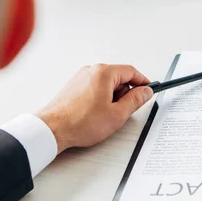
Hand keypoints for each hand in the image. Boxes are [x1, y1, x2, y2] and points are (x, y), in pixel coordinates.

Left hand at [36, 64, 152, 153]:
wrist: (52, 129)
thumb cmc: (80, 122)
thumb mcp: (117, 114)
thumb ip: (135, 100)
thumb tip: (145, 92)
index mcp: (103, 73)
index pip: (130, 71)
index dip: (142, 81)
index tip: (148, 89)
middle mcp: (91, 71)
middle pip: (118, 77)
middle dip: (124, 93)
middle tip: (123, 110)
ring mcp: (80, 78)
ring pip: (106, 84)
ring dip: (111, 97)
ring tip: (105, 116)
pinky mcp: (73, 87)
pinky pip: (94, 88)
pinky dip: (100, 99)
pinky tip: (94, 114)